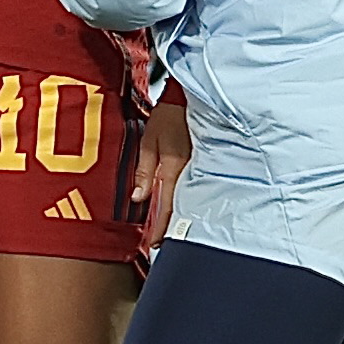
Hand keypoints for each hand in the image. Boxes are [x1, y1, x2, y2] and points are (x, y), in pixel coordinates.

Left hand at [132, 98, 189, 249]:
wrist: (190, 98)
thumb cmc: (168, 117)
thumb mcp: (149, 142)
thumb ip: (144, 171)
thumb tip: (138, 198)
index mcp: (173, 167)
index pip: (166, 205)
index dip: (160, 227)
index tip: (154, 244)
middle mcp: (189, 172)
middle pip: (180, 207)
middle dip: (170, 228)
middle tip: (161, 246)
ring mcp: (200, 169)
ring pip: (188, 199)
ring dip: (179, 217)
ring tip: (171, 234)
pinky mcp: (205, 165)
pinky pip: (195, 188)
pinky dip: (187, 201)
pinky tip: (184, 210)